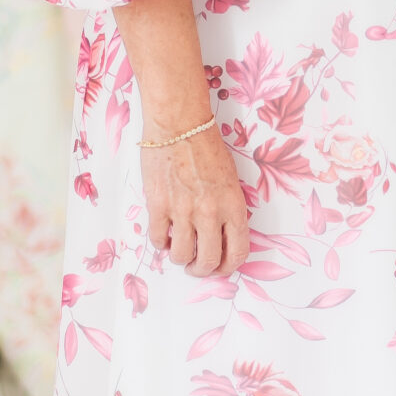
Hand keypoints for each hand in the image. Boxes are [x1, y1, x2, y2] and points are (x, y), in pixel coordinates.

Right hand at [141, 125, 250, 277]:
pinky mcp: (158, 206)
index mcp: (233, 206)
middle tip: (196, 267)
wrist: (179, 125)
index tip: (220, 268)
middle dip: (202, 270)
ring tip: (179, 249)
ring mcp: (182, 211)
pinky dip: (161, 242)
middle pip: (207, 261)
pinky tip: (164, 233)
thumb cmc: (206, 147)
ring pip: (181, 256)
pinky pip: (158, 240)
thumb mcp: (231, 179)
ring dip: (180, 258)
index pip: (237, 252)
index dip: (228, 267)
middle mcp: (209, 213)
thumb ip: (228, 209)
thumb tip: (221, 236)